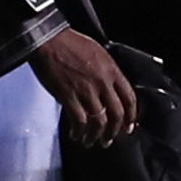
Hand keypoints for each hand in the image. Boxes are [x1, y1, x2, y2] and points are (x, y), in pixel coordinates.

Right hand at [32, 25, 138, 144]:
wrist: (49, 40)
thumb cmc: (70, 43)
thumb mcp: (98, 53)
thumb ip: (107, 72)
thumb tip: (109, 90)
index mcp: (112, 70)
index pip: (130, 98)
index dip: (131, 116)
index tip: (128, 126)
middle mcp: (102, 82)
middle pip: (116, 114)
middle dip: (114, 131)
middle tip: (109, 139)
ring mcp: (86, 90)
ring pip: (99, 121)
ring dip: (95, 135)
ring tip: (91, 141)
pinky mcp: (69, 96)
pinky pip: (79, 120)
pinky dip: (79, 131)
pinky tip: (76, 135)